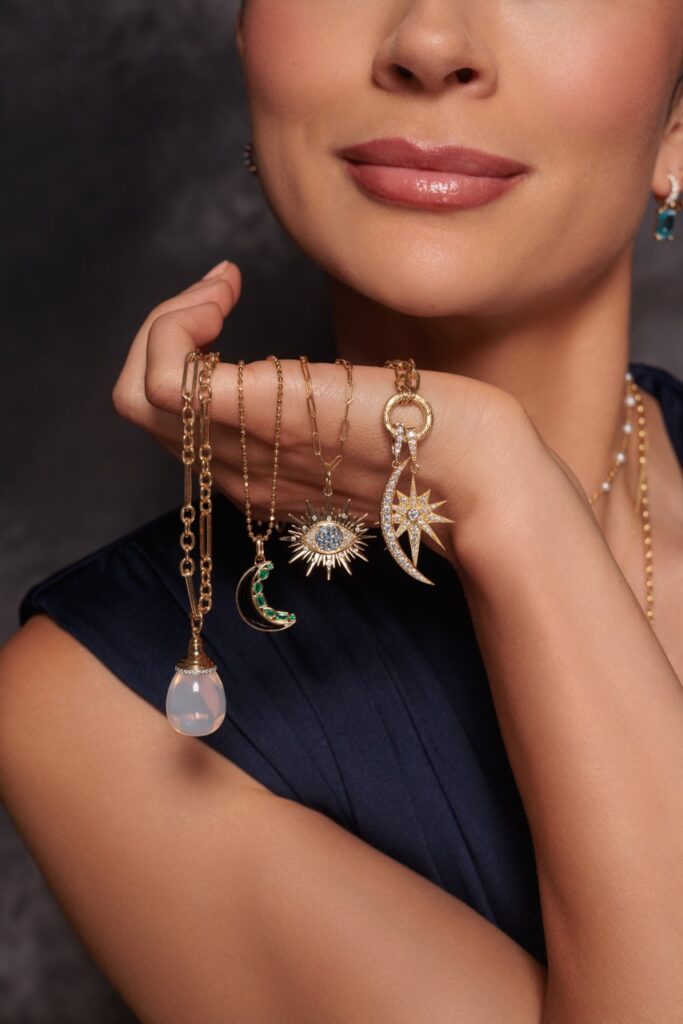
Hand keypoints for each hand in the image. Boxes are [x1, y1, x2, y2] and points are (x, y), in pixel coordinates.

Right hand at [113, 262, 563, 568]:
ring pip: (139, 392)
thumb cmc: (430, 437)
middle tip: (217, 295)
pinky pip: (167, 382)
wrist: (478, 468)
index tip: (226, 305)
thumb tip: (292, 380)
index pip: (168, 424)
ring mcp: (248, 447)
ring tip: (221, 292)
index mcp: (255, 477)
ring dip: (168, 323)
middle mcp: (238, 472)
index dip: (179, 356)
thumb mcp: (348, 427)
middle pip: (138, 406)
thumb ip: (308, 416)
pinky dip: (177, 325)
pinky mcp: (265, 412)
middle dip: (163, 331)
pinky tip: (228, 291)